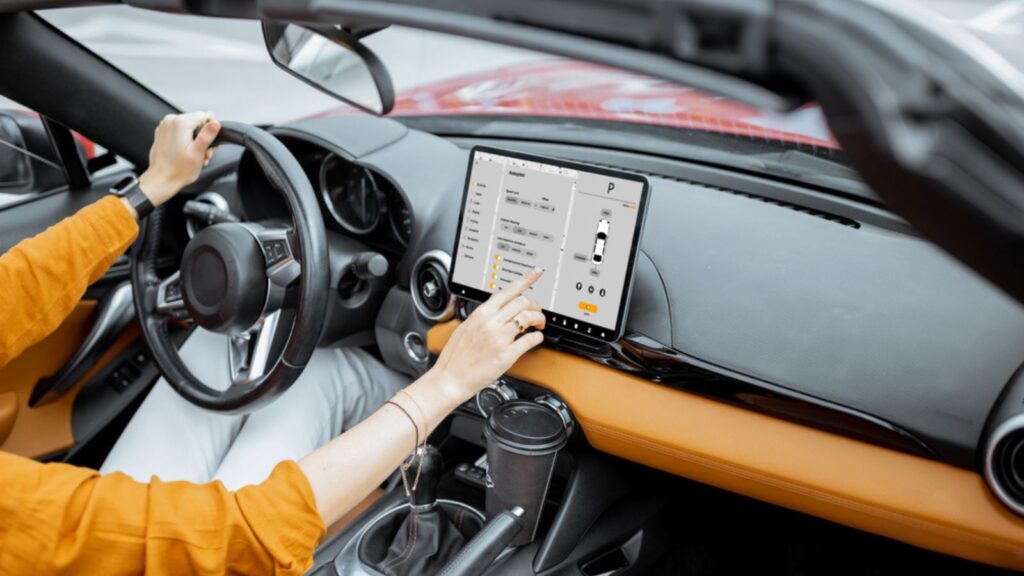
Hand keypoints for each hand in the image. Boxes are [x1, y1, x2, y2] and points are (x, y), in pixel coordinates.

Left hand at [138, 111, 220, 206]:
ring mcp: (165, 126)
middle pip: (197, 122)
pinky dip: (186, 140)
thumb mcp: (197, 153)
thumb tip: (215, 123)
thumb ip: (207, 136)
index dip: (212, 130)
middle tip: (203, 154)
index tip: (211, 144)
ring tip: (196, 156)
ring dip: (196, 140)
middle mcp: (170, 121)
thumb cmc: (178, 170)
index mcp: (180, 123)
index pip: (205, 116)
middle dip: (204, 137)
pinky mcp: (163, 132)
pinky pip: (180, 131)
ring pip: (190, 127)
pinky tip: (187, 153)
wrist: (161, 180)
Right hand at [429, 268, 545, 403]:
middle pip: (523, 302)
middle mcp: (491, 323)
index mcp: (481, 313)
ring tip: (538, 325)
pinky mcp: (506, 355)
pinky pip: (530, 340)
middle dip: (536, 305)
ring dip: (539, 319)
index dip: (526, 280)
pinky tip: (535, 339)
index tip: (536, 273)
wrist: (450, 379)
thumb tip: (496, 310)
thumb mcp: (465, 327)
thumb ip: (482, 317)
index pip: (508, 290)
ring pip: (529, 318)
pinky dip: (537, 337)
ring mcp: (499, 338)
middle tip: (537, 312)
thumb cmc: (455, 357)